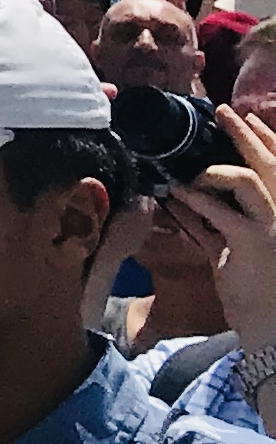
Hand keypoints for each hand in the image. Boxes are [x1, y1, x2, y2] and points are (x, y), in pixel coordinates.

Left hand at [167, 105, 275, 344]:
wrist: (275, 331)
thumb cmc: (260, 291)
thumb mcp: (239, 251)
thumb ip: (217, 223)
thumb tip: (182, 198)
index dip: (268, 140)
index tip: (250, 119)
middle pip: (271, 164)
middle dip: (246, 134)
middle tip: (224, 112)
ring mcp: (275, 227)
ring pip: (247, 178)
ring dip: (214, 168)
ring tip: (191, 170)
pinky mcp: (253, 242)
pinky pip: (219, 209)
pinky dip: (195, 198)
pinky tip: (177, 194)